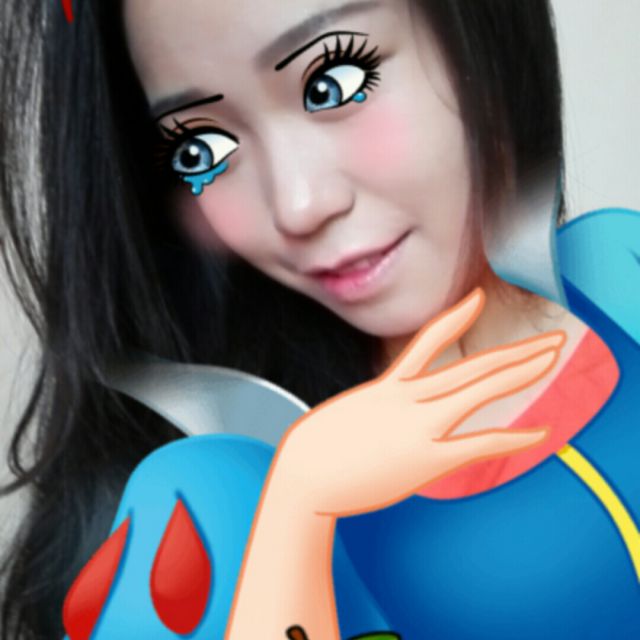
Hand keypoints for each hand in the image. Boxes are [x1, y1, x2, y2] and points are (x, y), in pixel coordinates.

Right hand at [270, 288, 564, 516]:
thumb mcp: (348, 412)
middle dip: (516, 353)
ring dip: (521, 372)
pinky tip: (542, 432)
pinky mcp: (425, 458)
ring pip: (479, 389)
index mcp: (387, 385)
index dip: (456, 316)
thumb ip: (375, 406)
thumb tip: (383, 409)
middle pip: (472, 366)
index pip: (429, 340)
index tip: (476, 299)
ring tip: (552, 358)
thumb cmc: (315, 448)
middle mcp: (408, 398)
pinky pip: (478, 442)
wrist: (302, 474)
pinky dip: (513, 437)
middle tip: (551, 339)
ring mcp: (419, 425)